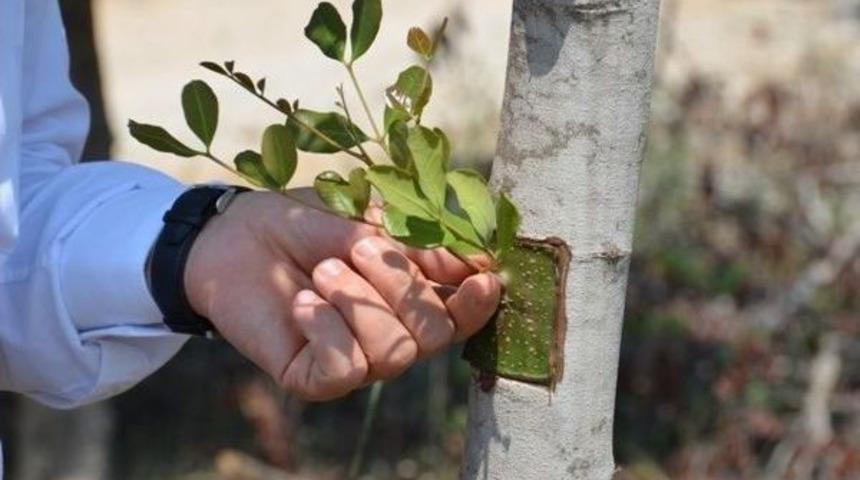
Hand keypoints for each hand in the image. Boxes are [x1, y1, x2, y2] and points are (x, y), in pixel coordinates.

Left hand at [183, 188, 500, 399]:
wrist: (236, 235)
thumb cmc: (308, 224)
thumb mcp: (371, 221)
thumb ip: (422, 245)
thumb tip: (480, 262)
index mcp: (411, 298)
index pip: (460, 315)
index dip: (477, 303)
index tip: (483, 278)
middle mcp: (391, 334)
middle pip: (435, 336)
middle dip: (405, 287)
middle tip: (362, 249)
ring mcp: (355, 359)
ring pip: (395, 355)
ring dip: (361, 303)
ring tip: (324, 271)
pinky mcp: (314, 377)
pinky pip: (346, 368)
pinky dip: (328, 328)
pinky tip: (303, 302)